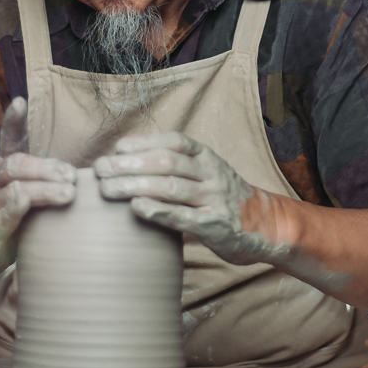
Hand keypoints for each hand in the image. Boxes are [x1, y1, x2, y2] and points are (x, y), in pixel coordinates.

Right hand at [0, 97, 76, 282]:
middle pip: (19, 163)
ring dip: (44, 188)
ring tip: (69, 193)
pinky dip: (16, 206)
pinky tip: (25, 202)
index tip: (19, 101)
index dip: (13, 122)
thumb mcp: (25, 196)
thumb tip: (84, 176)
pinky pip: (3, 213)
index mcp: (4, 168)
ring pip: (15, 185)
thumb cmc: (7, 220)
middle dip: (48, 167)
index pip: (10, 141)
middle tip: (73, 177)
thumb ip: (46, 182)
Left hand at [94, 132, 286, 265]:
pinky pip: (182, 216)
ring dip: (134, 186)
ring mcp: (213, 199)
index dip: (144, 142)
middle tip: (100, 170)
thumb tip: (131, 160)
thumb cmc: (224, 199)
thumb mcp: (207, 173)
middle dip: (129, 164)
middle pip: (166, 162)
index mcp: (207, 157)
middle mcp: (211, 173)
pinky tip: (136, 208)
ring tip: (107, 189)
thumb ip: (179, 165)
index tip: (118, 148)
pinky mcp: (214, 226)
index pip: (174, 141)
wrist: (267, 226)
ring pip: (170, 186)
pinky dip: (157, 211)